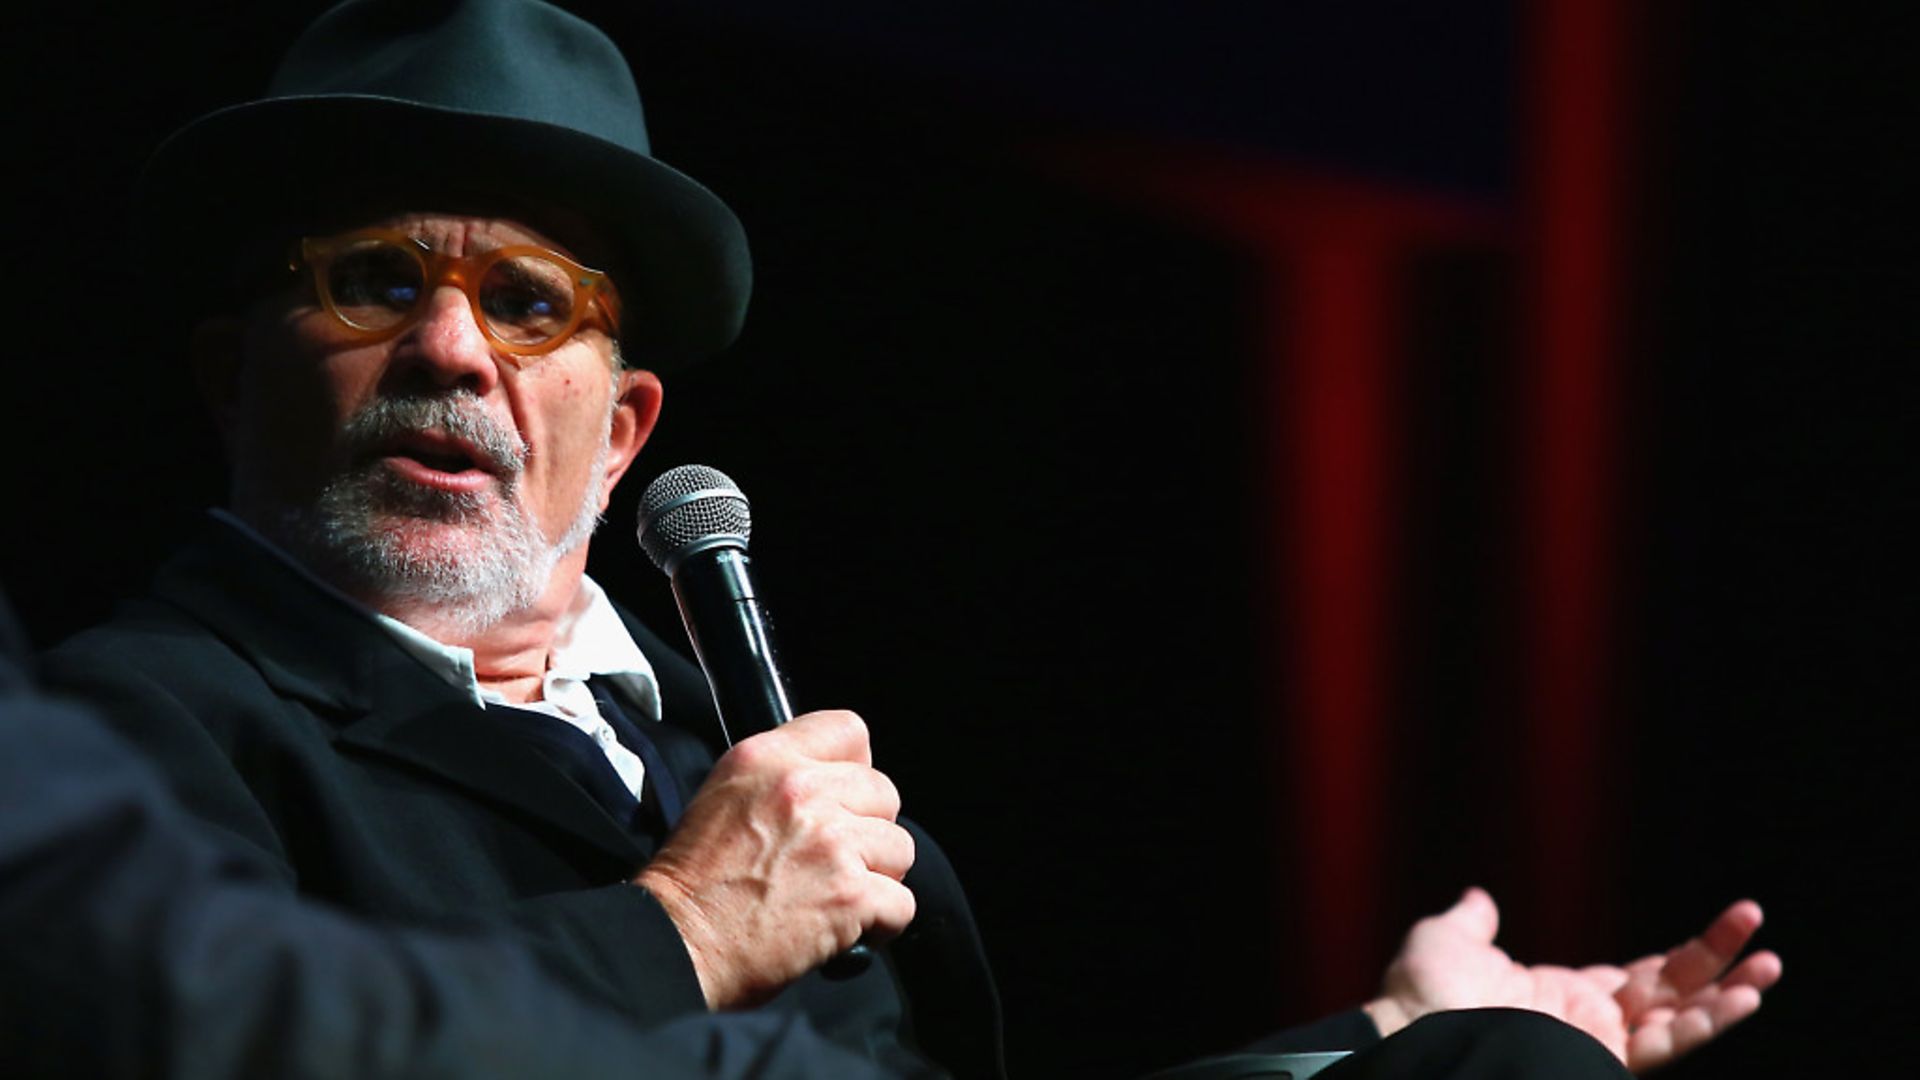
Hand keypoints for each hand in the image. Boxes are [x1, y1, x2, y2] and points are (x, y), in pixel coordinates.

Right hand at [633, 710, 915, 1009]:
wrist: (676, 944)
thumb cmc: (690, 884)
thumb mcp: (721, 795)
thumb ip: (778, 778)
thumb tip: (830, 783)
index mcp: (768, 759)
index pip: (848, 730)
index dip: (855, 768)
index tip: (844, 798)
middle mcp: (804, 791)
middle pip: (884, 793)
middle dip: (868, 829)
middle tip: (835, 860)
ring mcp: (832, 842)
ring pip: (899, 848)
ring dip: (877, 877)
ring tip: (837, 895)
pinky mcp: (850, 895)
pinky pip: (902, 903)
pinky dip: (882, 924)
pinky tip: (848, 928)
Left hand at [1363, 887, 1781, 1072]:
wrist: (1414, 1033)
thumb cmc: (1421, 991)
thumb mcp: (1448, 940)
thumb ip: (1473, 921)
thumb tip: (1479, 897)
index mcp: (1561, 995)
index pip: (1639, 977)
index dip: (1682, 957)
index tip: (1727, 929)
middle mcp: (1588, 1023)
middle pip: (1671, 991)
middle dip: (1717, 961)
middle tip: (1758, 926)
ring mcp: (1597, 1045)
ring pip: (1681, 1020)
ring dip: (1729, 995)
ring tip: (1771, 967)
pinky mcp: (1603, 1061)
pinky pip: (1667, 1043)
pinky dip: (1706, 1023)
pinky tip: (1743, 998)